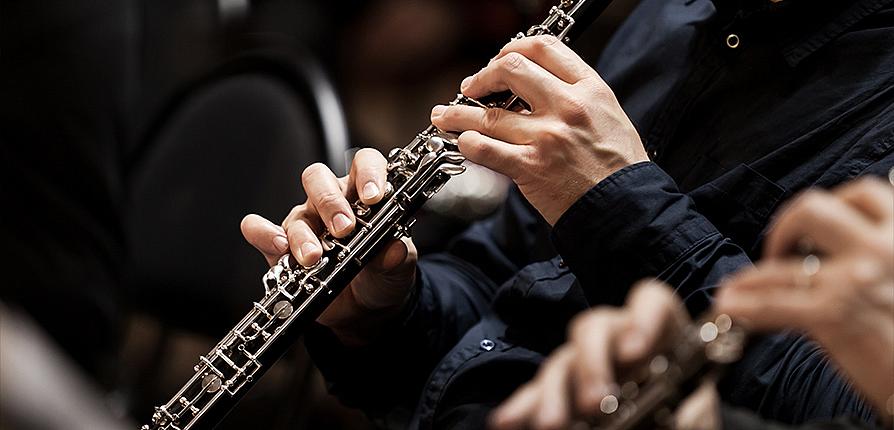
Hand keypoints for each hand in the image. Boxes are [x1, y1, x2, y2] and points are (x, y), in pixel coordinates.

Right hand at [241, 149, 417, 346]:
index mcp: (363, 195)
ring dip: (304, 235)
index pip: (364, 164)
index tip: (374, 197)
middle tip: (343, 228)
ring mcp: (305, 223)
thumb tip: (394, 248)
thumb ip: (397, 257)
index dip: (369, 173)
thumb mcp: (398, 268)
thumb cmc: (383, 276)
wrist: (366, 311)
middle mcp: (331, 202)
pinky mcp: (282, 249)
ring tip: (313, 258)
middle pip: (318, 179)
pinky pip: (260, 231)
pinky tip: (277, 246)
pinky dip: (263, 234)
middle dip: (330, 202)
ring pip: (296, 213)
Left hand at [430, 35, 647, 224]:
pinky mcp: (530, 168)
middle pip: (510, 70)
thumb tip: (537, 83)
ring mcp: (546, 137)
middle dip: (482, 76)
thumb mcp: (608, 114)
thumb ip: (575, 94)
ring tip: (444, 116)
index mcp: (589, 89)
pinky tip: (462, 142)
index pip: (543, 48)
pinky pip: (485, 149)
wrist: (625, 207)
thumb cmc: (618, 166)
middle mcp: (567, 107)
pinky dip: (467, 144)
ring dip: (458, 114)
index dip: (512, 49)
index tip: (499, 61)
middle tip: (471, 88)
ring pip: (487, 114)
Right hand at [490, 280, 718, 429]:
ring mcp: (584, 366)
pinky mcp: (560, 395)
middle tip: (596, 401)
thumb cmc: (685, 417)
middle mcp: (617, 342)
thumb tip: (700, 359)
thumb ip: (692, 395)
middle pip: (594, 326)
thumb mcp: (694, 407)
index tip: (636, 350)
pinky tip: (506, 422)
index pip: (650, 302)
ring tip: (553, 425)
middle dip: (591, 361)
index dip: (643, 317)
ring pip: (561, 361)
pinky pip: (534, 394)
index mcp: (660, 335)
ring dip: (555, 392)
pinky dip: (521, 407)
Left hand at [716, 178, 893, 413]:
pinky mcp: (835, 313)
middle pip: (813, 208)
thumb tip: (817, 249)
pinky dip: (747, 305)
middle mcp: (882, 248)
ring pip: (783, 258)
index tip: (811, 229)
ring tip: (737, 288)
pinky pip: (774, 302)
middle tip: (777, 251)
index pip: (862, 193)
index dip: (830, 206)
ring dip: (752, 275)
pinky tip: (731, 306)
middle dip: (784, 227)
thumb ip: (870, 253)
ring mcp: (855, 278)